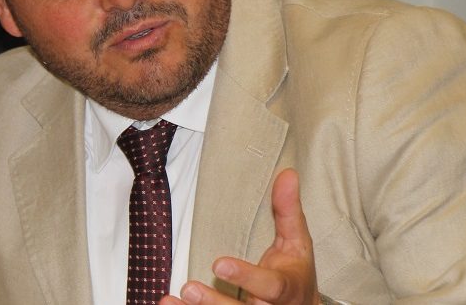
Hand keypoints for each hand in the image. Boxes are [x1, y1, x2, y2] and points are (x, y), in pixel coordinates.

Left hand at [161, 169, 319, 304]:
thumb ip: (289, 211)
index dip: (246, 277)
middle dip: (215, 302)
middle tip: (189, 288)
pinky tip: (167, 303)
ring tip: (171, 300)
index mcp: (286, 289)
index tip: (219, 264)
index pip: (270, 286)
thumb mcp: (298, 242)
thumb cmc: (295, 271)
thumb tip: (287, 173)